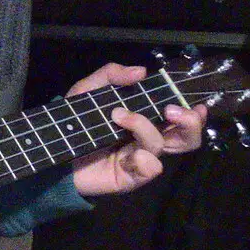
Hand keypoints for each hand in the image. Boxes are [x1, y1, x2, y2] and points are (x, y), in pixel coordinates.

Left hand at [65, 63, 206, 196]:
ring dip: (146, 128)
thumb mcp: (88, 90)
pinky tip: (128, 153)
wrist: (52, 149)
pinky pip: (150, 169)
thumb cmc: (74, 121)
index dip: (194, 114)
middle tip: (172, 110)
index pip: (179, 120)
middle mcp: (147, 140)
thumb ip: (111, 75)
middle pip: (187, 138)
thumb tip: (141, 71)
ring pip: (163, 147)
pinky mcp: (130, 177)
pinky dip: (143, 159)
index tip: (197, 105)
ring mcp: (139, 160)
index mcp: (145, 121)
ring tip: (121, 117)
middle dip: (189, 123)